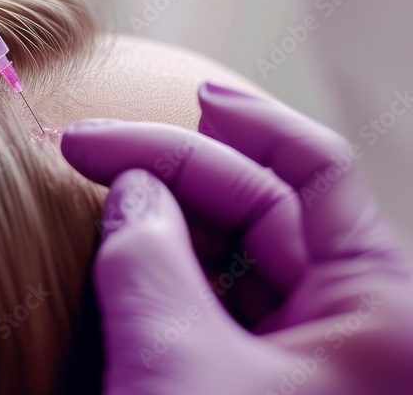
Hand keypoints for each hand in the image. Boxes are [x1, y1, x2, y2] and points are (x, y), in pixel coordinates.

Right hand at [60, 82, 412, 393]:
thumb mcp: (173, 357)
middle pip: (264, 208)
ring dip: (163, 222)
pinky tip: (117, 256)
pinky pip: (212, 305)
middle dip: (173, 171)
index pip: (319, 172)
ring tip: (97, 200)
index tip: (186, 94)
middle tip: (84, 149)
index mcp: (376, 310)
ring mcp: (302, 359)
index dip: (250, 119)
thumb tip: (130, 189)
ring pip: (232, 258)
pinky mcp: (255, 385)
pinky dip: (164, 273)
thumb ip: (147, 258)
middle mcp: (348, 326)